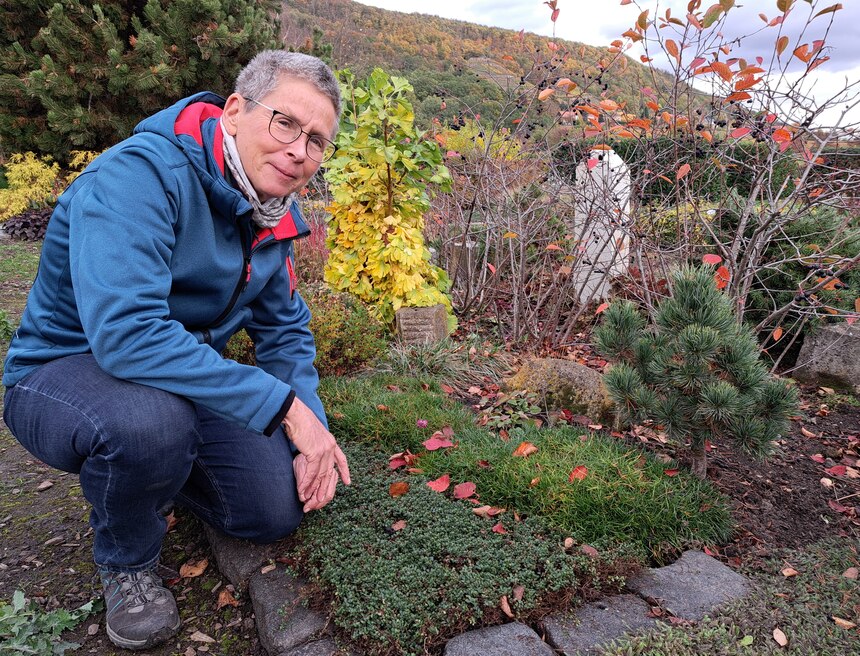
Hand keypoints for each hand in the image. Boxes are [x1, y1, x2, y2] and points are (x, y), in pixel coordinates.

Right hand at [282, 397, 349, 511]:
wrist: (295, 414)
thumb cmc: (300, 421)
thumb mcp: (312, 434)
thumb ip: (315, 444)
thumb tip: (311, 449)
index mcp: (331, 441)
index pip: (341, 459)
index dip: (345, 471)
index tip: (348, 482)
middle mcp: (330, 446)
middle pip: (329, 472)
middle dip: (324, 487)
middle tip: (321, 500)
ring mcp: (324, 450)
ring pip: (320, 474)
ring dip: (313, 488)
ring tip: (307, 499)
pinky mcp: (315, 453)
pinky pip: (311, 473)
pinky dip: (306, 483)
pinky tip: (302, 490)